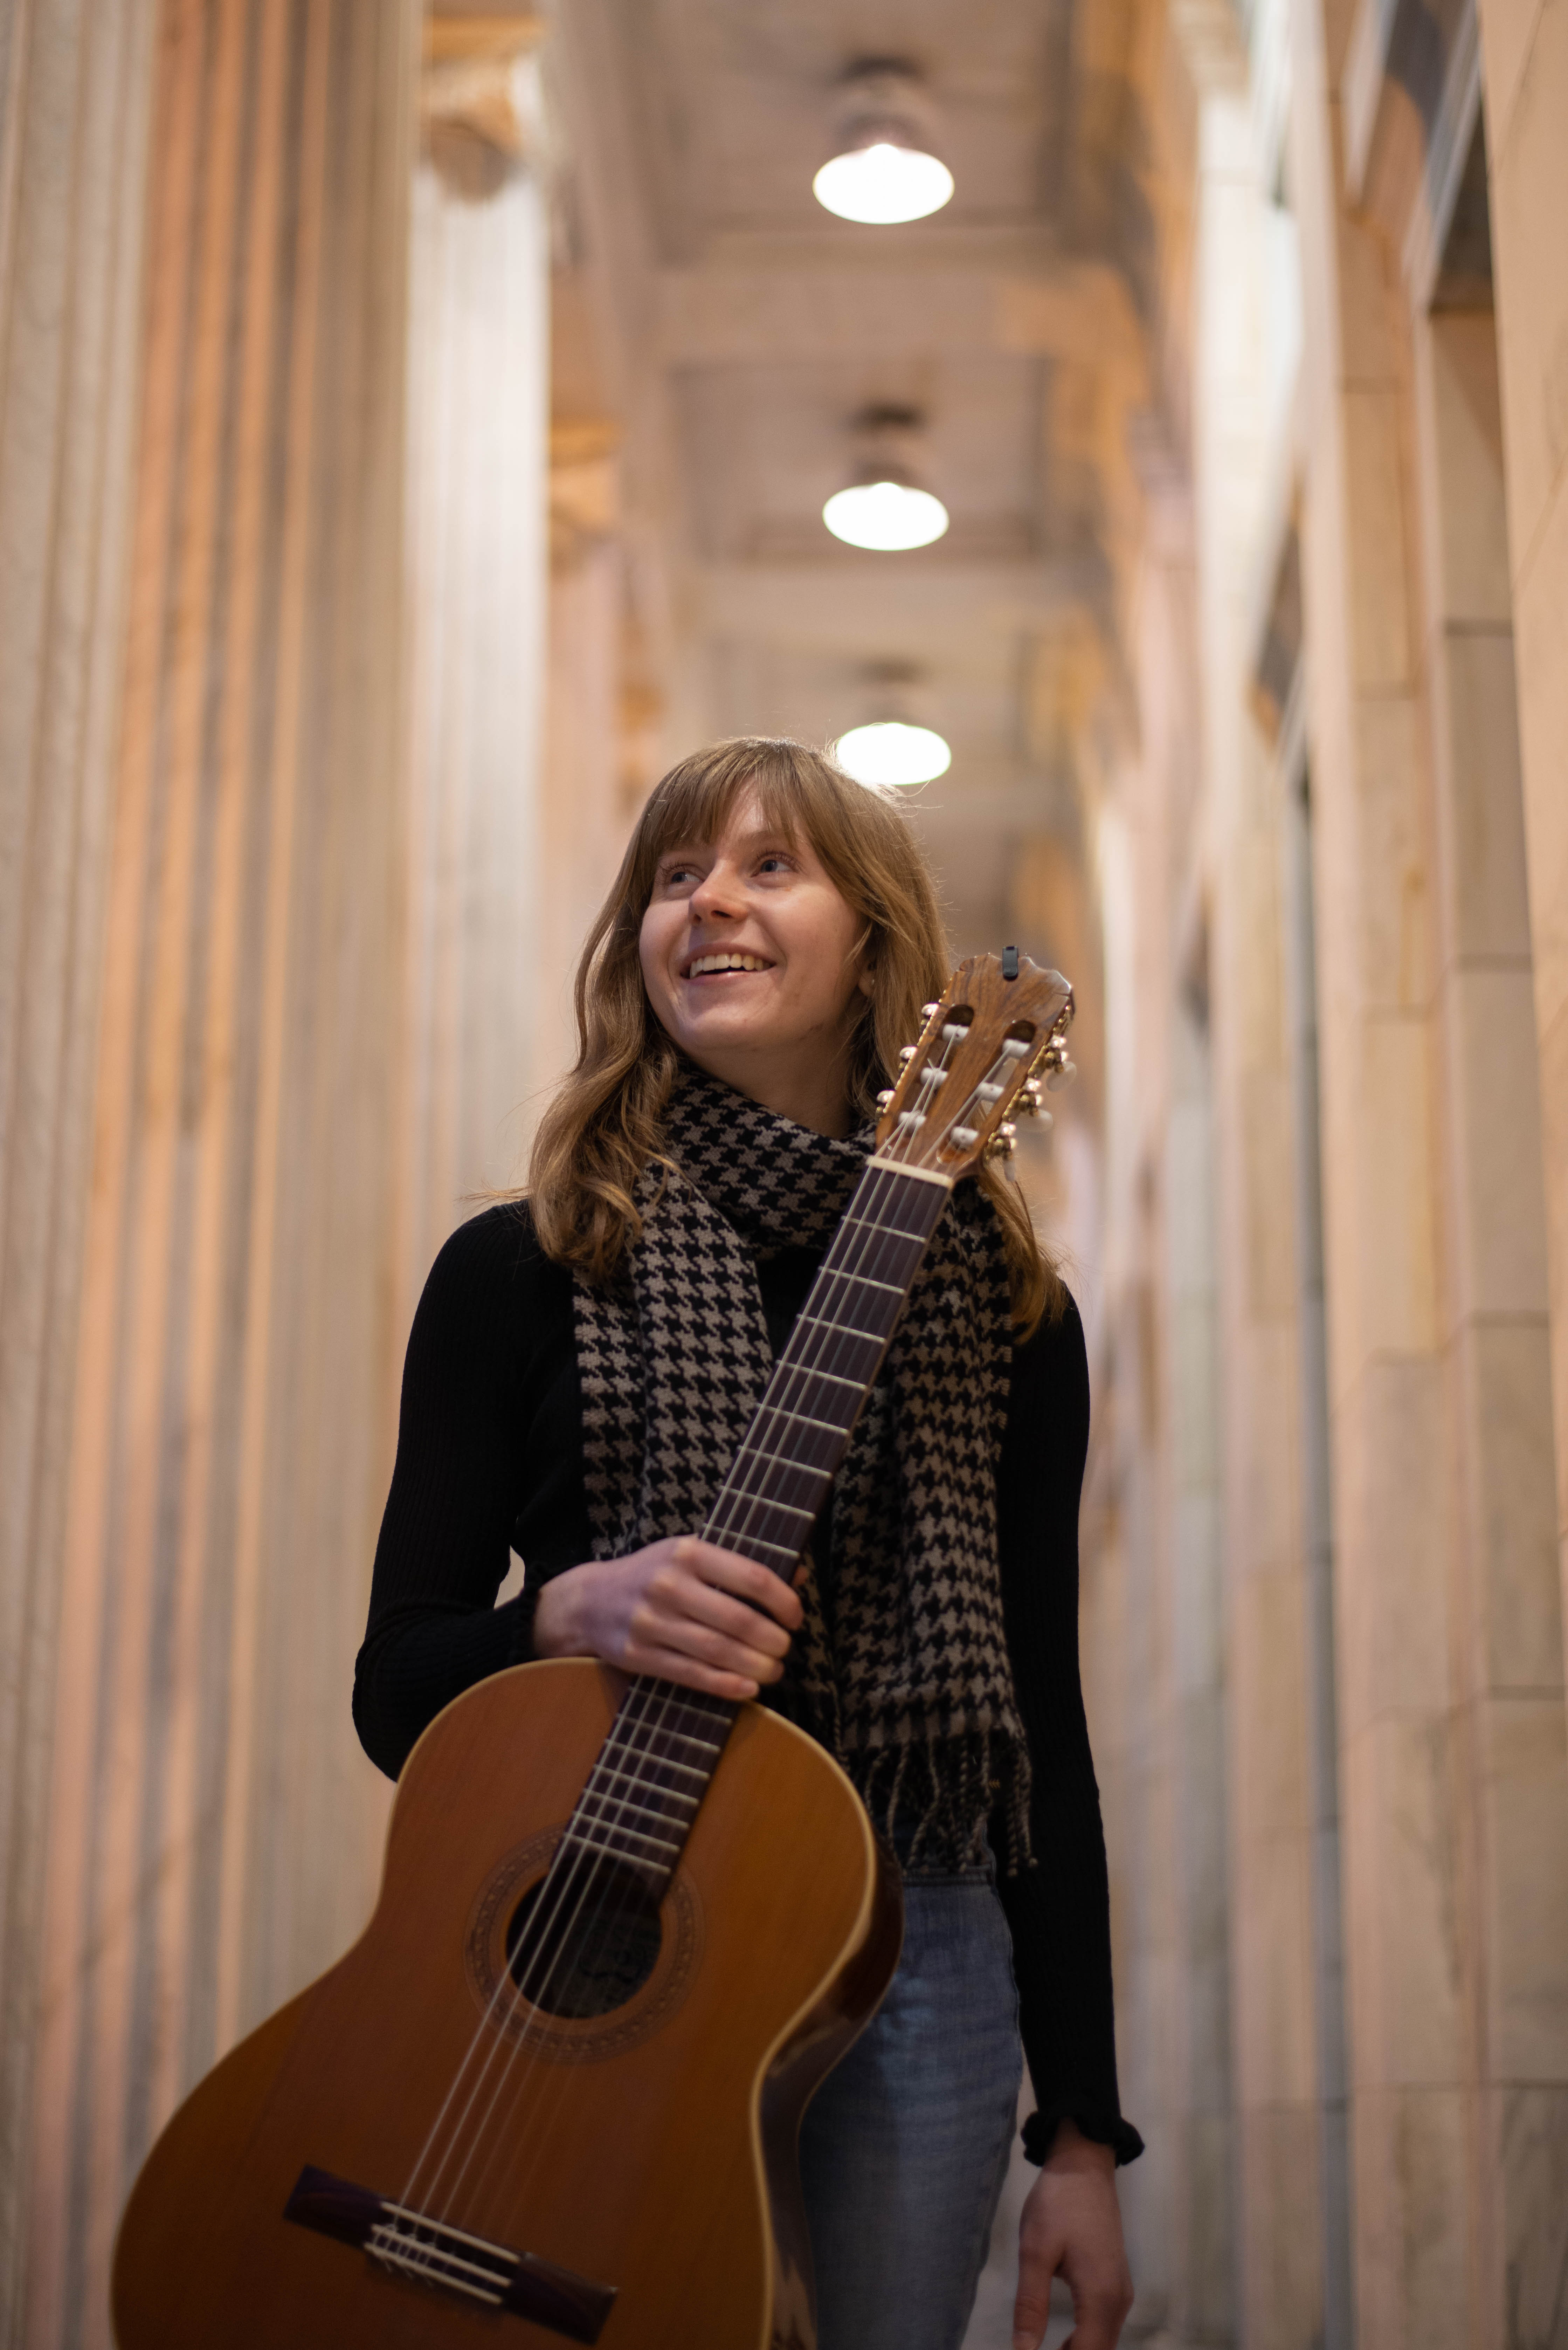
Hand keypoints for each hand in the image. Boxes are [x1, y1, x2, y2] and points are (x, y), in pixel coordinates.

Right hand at [531, 1537, 802, 1701]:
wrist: (589, 1601)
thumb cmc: (654, 1575)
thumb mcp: (691, 1555)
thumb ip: (741, 1563)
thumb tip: (799, 1574)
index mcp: (687, 1552)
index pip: (751, 1576)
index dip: (783, 1601)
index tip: (795, 1617)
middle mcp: (668, 1584)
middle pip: (737, 1619)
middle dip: (772, 1640)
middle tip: (786, 1648)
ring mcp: (650, 1621)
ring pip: (716, 1650)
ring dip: (755, 1666)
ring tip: (774, 1670)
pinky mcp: (637, 1654)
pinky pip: (690, 1674)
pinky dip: (724, 1685)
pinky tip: (748, 1688)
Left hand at [1013, 2121, 1132, 2349]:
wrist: (1084, 2165)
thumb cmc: (1057, 2203)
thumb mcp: (1035, 2251)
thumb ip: (1031, 2305)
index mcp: (1100, 2297)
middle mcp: (1118, 2301)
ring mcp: (1121, 2291)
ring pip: (1104, 2342)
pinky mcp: (1116, 2282)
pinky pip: (1105, 2326)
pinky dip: (1087, 2341)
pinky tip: (1064, 2344)